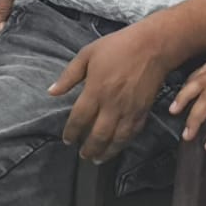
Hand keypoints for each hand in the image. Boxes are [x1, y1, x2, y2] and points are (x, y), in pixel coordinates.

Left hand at [49, 21, 171, 161]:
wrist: (154, 46)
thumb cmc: (119, 46)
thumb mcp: (88, 54)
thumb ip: (69, 75)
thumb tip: (52, 91)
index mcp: (95, 90)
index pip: (79, 118)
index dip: (72, 132)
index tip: (67, 139)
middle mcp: (112, 104)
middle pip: (98, 134)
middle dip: (89, 148)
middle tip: (83, 155)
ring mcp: (130, 109)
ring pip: (117, 138)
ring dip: (106, 151)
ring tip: (98, 158)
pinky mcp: (144, 110)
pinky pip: (133, 131)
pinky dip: (124, 142)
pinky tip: (118, 146)